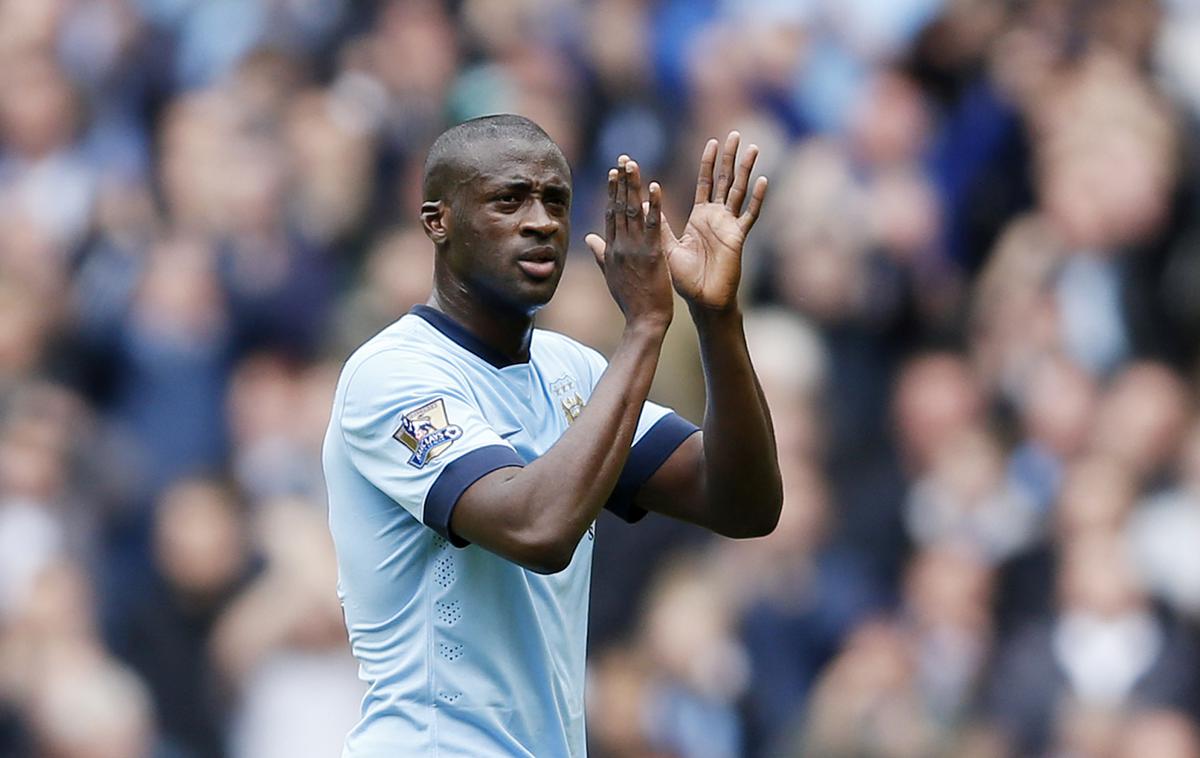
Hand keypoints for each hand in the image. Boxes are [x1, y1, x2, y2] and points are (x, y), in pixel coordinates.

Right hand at [585, 158, 673, 331]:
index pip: (610, 215)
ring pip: (631, 211)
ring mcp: (633, 249)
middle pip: (618, 207)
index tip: (613, 172)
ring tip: (632, 164)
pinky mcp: (650, 254)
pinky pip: (651, 225)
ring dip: (632, 185)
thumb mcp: (611, 275)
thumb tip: (588, 237)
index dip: (611, 192)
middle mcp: (619, 246)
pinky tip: (655, 186)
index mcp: (611, 250)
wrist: (643, 321)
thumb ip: (600, 254)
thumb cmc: (631, 301)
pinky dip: (653, 205)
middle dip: (620, 181)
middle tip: (622, 158)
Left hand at [663, 131, 767, 311]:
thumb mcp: (666, 247)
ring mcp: (729, 226)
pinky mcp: (738, 238)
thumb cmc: (685, 279)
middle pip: (724, 180)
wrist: (703, 301)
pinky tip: (763, 180)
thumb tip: (642, 203)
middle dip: (729, 157)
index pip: (704, 182)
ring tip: (753, 147)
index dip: (707, 162)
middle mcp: (716, 217)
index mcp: (699, 217)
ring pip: (739, 191)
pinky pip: (750, 215)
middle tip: (734, 133)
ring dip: (745, 169)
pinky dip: (757, 198)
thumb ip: (658, 225)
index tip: (710, 141)